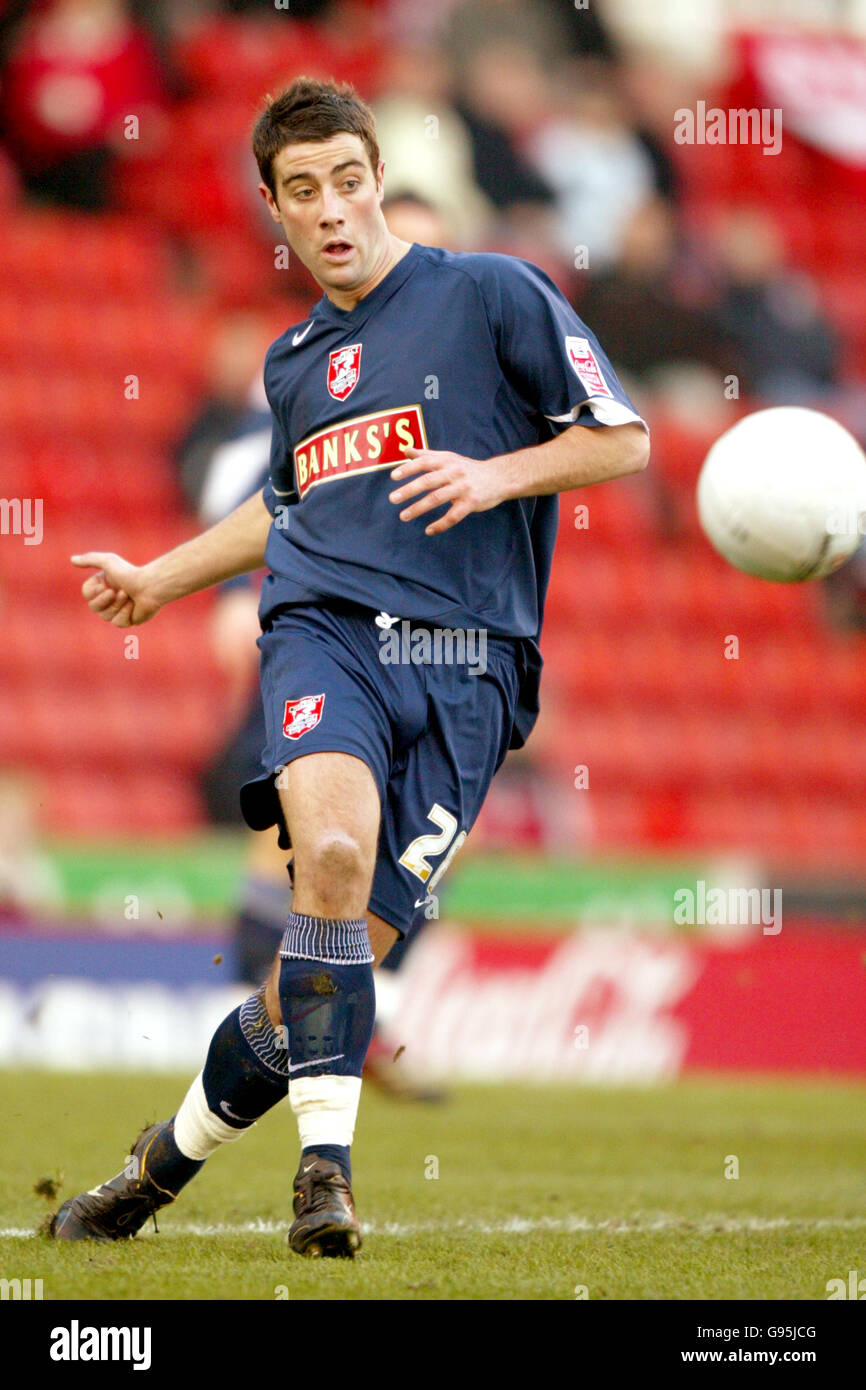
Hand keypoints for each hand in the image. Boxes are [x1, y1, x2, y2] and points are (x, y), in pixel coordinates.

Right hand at [71, 552, 161, 626]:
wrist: (151, 586)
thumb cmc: (130, 572)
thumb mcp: (108, 561)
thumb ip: (90, 559)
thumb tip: (72, 559)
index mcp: (101, 585)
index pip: (87, 594)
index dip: (94, 592)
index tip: (105, 584)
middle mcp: (107, 598)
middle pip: (94, 607)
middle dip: (106, 600)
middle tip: (118, 591)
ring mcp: (117, 610)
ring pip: (105, 616)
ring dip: (117, 605)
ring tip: (128, 595)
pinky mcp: (127, 620)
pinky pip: (118, 623)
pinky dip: (125, 613)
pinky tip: (133, 605)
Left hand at [388, 447, 505, 534]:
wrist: (499, 477)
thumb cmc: (468, 468)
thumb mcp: (449, 458)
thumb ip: (426, 455)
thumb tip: (404, 450)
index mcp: (447, 461)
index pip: (424, 463)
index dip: (408, 469)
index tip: (393, 477)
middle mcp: (454, 473)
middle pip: (428, 481)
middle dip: (409, 490)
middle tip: (392, 498)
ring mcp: (463, 488)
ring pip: (437, 498)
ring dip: (418, 508)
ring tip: (403, 516)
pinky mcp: (471, 503)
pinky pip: (453, 516)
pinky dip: (440, 524)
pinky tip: (429, 530)